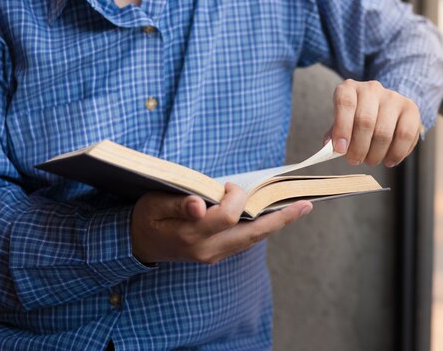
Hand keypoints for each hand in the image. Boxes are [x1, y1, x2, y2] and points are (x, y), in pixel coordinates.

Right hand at [131, 183, 312, 263]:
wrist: (137, 244)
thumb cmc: (146, 217)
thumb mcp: (154, 205)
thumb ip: (178, 204)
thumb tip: (199, 205)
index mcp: (191, 235)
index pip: (228, 216)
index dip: (235, 197)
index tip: (229, 185)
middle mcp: (207, 250)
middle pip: (252, 234)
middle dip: (279, 218)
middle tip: (305, 205)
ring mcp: (214, 256)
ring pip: (252, 240)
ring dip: (276, 224)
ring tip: (299, 209)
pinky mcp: (217, 255)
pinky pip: (245, 242)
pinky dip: (262, 228)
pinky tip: (275, 217)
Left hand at [326, 79, 420, 166]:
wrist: (384, 108)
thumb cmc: (357, 118)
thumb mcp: (342, 122)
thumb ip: (335, 133)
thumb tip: (330, 147)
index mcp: (350, 88)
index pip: (345, 103)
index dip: (342, 128)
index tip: (340, 150)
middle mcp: (371, 89)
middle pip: (365, 121)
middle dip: (358, 148)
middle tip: (355, 161)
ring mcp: (393, 97)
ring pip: (384, 132)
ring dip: (375, 154)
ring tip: (370, 160)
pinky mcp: (411, 109)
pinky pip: (405, 135)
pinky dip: (396, 153)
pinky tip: (389, 160)